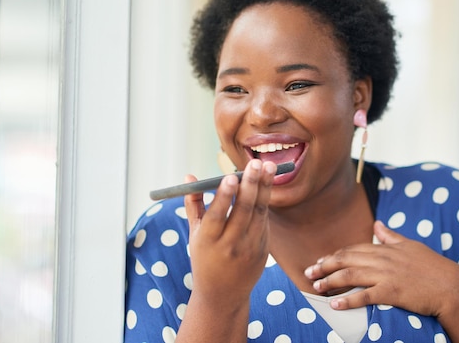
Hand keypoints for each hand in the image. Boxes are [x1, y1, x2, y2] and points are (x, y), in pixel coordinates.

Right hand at [184, 159, 276, 304]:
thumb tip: (189, 177)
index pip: (217, 216)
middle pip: (243, 211)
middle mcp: (230, 245)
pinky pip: (264, 221)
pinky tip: (267, 183)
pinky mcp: (263, 249)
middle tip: (256, 163)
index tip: (230, 177)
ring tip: (269, 166)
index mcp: (208, 241)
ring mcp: (249, 248)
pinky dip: (265, 201)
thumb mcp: (195, 234)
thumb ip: (194, 205)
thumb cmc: (205, 258)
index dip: (224, 196)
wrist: (223, 294)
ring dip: (265, 187)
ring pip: (259, 213)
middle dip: (251, 185)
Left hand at [304, 220, 458, 316]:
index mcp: (385, 248)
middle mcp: (382, 259)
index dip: (334, 255)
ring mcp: (386, 275)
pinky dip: (348, 299)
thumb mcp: (410, 245)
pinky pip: (365, 296)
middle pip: (346, 260)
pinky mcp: (392, 292)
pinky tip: (336, 304)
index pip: (353, 249)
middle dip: (324, 266)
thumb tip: (378, 224)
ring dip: (330, 281)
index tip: (320, 261)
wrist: (451, 286)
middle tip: (308, 272)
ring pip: (350, 275)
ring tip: (316, 287)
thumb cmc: (433, 266)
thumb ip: (391, 236)